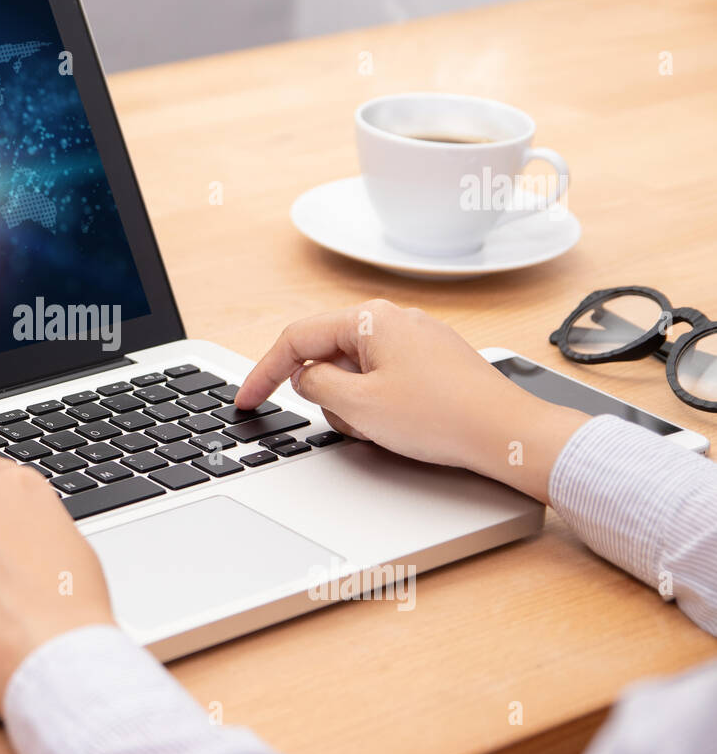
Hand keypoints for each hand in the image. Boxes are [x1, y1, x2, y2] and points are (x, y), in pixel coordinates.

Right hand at [235, 299, 587, 502]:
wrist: (507, 435)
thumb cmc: (442, 416)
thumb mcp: (358, 405)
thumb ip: (315, 386)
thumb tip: (305, 378)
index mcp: (370, 318)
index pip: (296, 339)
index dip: (263, 373)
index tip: (247, 400)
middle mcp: (393, 320)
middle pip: (327, 357)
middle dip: (328, 397)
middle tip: (351, 423)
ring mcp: (414, 341)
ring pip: (355, 374)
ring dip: (356, 406)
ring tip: (386, 427)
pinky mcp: (431, 364)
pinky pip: (383, 382)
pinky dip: (379, 407)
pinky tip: (404, 427)